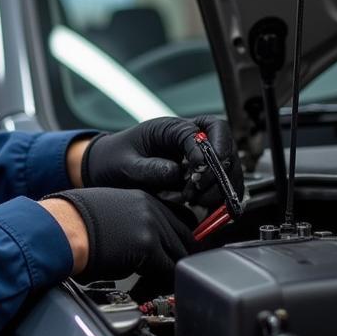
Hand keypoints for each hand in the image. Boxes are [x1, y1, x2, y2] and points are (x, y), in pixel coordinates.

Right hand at [43, 188, 194, 282]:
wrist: (60, 229)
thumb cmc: (70, 223)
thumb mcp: (107, 212)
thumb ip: (130, 222)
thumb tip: (136, 242)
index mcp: (142, 199)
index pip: (178, 220)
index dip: (175, 242)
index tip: (170, 256)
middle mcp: (151, 209)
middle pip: (184, 238)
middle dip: (176, 259)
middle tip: (163, 276)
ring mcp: (152, 227)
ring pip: (179, 256)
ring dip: (167, 274)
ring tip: (150, 287)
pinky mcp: (148, 247)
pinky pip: (167, 272)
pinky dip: (159, 285)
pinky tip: (142, 290)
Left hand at [81, 115, 243, 206]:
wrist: (107, 168)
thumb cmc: (114, 159)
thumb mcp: (124, 163)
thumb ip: (148, 168)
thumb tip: (174, 173)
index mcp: (170, 128)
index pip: (202, 130)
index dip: (205, 151)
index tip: (196, 173)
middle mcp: (189, 139)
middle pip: (225, 145)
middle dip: (219, 170)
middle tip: (199, 191)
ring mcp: (198, 157)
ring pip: (229, 166)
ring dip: (222, 186)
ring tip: (198, 202)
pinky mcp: (200, 175)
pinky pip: (222, 183)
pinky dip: (221, 196)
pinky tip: (207, 207)